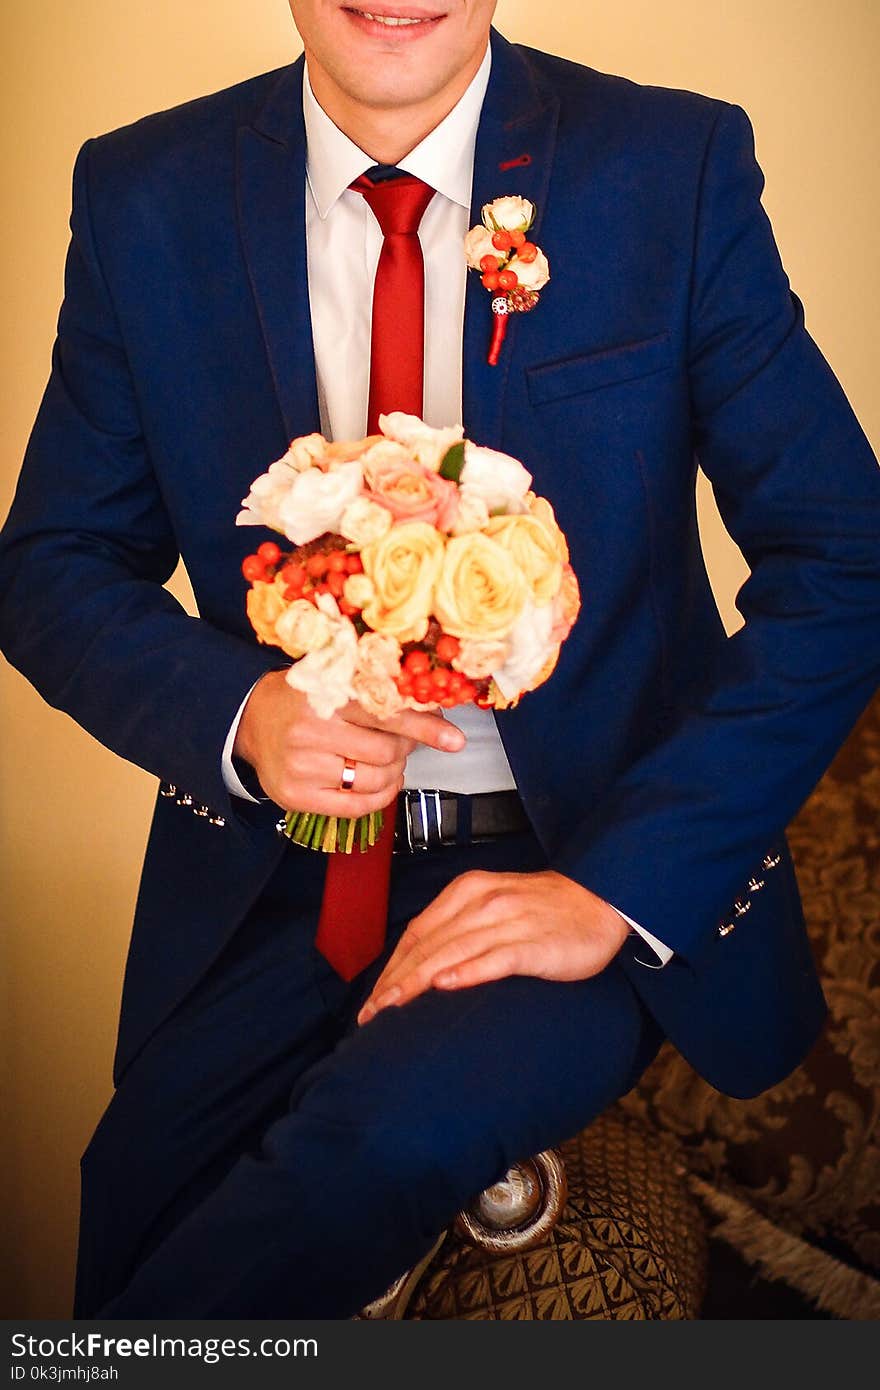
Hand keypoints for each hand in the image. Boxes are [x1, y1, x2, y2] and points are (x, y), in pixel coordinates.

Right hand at [232, 669, 464, 815]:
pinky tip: (380, 784)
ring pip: (374, 781)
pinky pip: (356, 808)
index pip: (385, 714)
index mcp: (323, 695)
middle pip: (385, 752)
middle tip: (403, 741)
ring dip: (394, 773)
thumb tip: (434, 711)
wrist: (251, 721)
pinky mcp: (297, 797)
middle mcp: (310, 732)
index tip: (454, 739)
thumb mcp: (336, 681)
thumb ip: (378, 693)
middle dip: (405, 749)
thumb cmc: (302, 698)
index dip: (424, 727)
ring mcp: (302, 768)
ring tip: (388, 761)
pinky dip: (379, 797)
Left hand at [357, 868, 631, 1023]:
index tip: (373, 999)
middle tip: (371, 1015)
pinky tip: (446, 987)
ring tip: (393, 1008)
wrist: (601, 898)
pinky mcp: (533, 943)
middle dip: (395, 982)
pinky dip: (468, 972)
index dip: (391, 967)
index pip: (417, 932)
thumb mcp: (493, 904)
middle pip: (427, 945)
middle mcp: (482, 902)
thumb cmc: (545, 909)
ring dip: (417, 983)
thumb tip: (421, 965)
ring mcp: (508, 921)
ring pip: (451, 952)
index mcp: (468, 890)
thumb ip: (458, 926)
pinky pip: (495, 958)